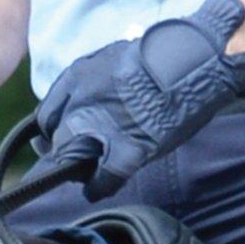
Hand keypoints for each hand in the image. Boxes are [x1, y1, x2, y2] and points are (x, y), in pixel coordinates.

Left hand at [30, 0, 244, 196]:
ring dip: (78, 167)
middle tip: (73, 159)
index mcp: (78, 74)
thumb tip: (101, 99)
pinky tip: (98, 189)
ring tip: (88, 173)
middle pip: (55, 136)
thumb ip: (100, 80)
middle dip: (61, 148)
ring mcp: (101, 124)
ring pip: (72, 157)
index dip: (53, 129)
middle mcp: (81, 99)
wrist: (198, 58)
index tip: (58, 137)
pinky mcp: (126, 147)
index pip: (47, 113)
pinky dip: (98, 187)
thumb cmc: (166, 54)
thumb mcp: (119, 57)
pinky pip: (102, 178)